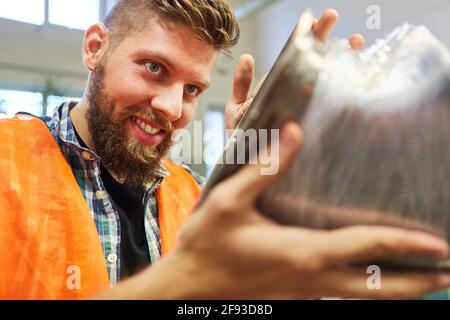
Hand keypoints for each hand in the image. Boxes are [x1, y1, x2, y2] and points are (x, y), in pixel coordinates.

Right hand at [97, 123, 449, 298]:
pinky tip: (367, 276)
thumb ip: (265, 167)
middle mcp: (312, 278)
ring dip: (395, 287)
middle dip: (417, 282)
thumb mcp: (231, 201)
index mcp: (303, 253)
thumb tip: (295, 132)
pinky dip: (364, 286)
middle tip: (448, 275)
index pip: (366, 248)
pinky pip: (340, 293)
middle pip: (377, 288)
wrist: (190, 288)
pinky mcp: (295, 296)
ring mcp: (305, 293)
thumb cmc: (208, 246)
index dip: (407, 245)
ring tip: (424, 278)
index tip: (440, 245)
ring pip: (362, 294)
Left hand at [225, 9, 364, 131]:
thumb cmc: (241, 140)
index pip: (296, 58)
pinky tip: (357, 81)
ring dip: (342, 64)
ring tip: (355, 44)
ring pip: (326, 86)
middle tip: (336, 19)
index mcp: (279, 88)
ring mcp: (303, 113)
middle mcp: (295, 97)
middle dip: (326, 41)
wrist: (243, 172)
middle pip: (314, 64)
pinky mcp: (309, 132)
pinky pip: (326, 115)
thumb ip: (242, 85)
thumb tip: (248, 57)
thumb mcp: (237, 110)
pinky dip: (342, 101)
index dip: (309, 38)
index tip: (318, 19)